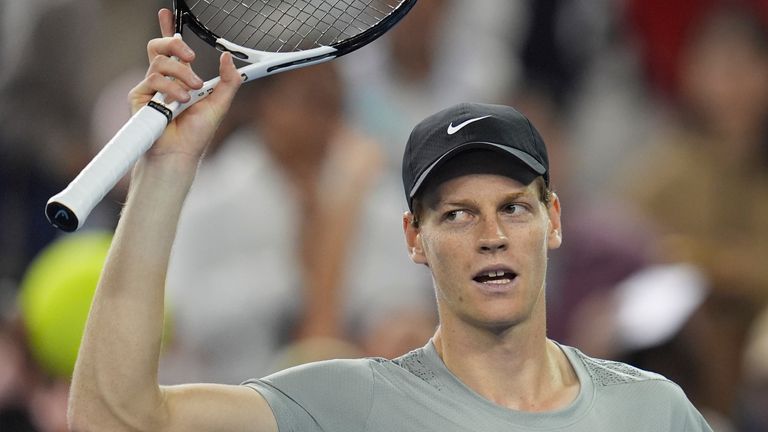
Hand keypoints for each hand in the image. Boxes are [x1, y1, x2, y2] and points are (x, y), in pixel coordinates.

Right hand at [129, 8, 240, 162]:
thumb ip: (228, 81)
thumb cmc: (196, 134)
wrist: (179, 153)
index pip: (172, 51)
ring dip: (180, 75)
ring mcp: (150, 88)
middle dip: (175, 45)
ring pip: (160, 62)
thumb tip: (228, 58)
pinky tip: (176, 104)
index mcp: (181, 80)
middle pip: (160, 47)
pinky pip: (153, 79)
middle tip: (190, 58)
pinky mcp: (139, 96)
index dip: (168, 31)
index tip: (166, 15)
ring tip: (190, 94)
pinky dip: (170, 90)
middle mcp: (163, 81)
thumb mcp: (219, 104)